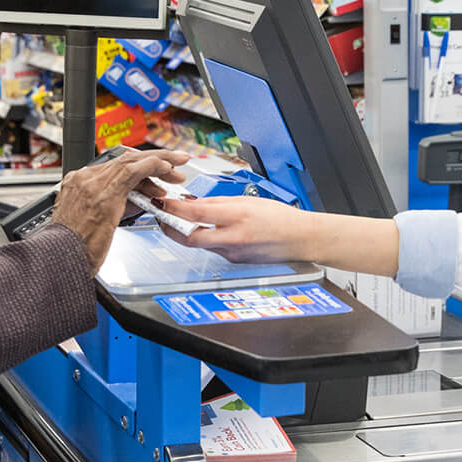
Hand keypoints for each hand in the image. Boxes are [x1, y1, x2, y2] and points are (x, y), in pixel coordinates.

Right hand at [52, 149, 189, 268]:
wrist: (59, 260)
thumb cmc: (74, 251)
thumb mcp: (95, 223)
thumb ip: (115, 206)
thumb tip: (138, 200)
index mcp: (77, 185)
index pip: (114, 168)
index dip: (138, 168)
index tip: (153, 173)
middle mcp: (83, 179)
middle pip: (124, 160)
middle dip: (153, 160)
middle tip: (174, 162)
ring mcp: (93, 183)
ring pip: (132, 161)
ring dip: (159, 163)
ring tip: (177, 170)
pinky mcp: (106, 191)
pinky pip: (134, 171)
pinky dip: (154, 167)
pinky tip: (168, 171)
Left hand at [157, 195, 320, 262]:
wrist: (301, 239)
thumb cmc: (281, 218)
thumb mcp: (248, 200)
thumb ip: (219, 202)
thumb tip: (195, 202)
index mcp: (237, 217)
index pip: (196, 213)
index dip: (174, 208)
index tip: (161, 201)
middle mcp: (233, 238)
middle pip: (190, 237)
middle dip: (169, 227)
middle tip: (160, 217)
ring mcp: (233, 253)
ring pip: (200, 243)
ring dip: (187, 232)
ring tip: (180, 219)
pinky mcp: (235, 261)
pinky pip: (214, 248)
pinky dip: (206, 238)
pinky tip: (206, 230)